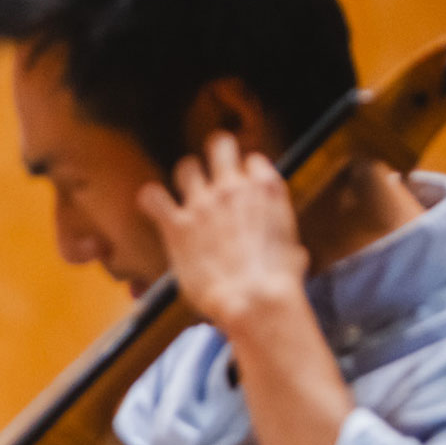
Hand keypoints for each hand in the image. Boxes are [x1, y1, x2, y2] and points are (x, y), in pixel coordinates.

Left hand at [137, 132, 308, 329]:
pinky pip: (153, 197)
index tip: (243, 188)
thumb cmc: (279, 282)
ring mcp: (203, 204)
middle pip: (219, 145)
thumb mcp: (294, 252)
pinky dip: (151, 200)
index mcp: (266, 189)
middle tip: (212, 172)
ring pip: (186, 167)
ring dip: (185, 178)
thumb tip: (293, 253)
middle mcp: (233, 188)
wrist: (252, 299)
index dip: (246, 173)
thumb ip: (285, 240)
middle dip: (214, 154)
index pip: (253, 161)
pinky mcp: (178, 225)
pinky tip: (153, 206)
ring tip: (186, 194)